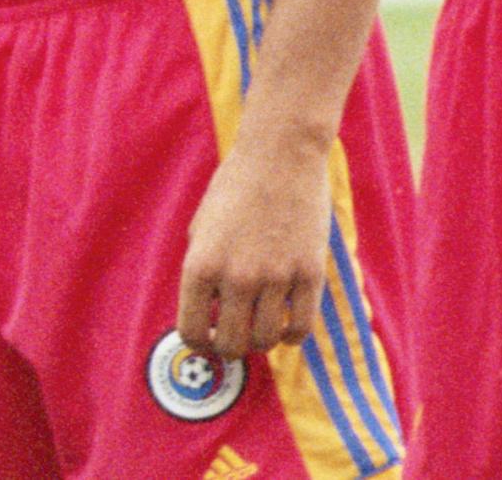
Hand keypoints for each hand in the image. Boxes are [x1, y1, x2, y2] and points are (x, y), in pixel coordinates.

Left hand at [177, 129, 331, 359]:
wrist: (280, 155)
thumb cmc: (236, 188)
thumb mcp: (202, 227)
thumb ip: (202, 272)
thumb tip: (207, 316)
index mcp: (200, 264)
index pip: (192, 332)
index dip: (199, 344)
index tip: (208, 339)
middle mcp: (236, 276)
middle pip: (232, 346)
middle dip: (230, 346)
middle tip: (235, 333)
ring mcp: (275, 278)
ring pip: (266, 340)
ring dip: (260, 339)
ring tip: (259, 321)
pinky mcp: (309, 274)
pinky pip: (300, 328)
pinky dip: (291, 335)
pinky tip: (285, 323)